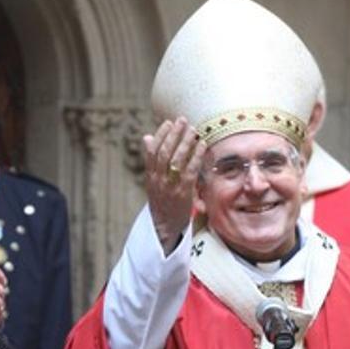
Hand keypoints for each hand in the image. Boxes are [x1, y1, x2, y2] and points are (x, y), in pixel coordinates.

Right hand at [143, 116, 204, 252]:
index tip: (168, 123)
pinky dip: (196, 156)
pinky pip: (190, 170)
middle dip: (173, 134)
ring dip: (185, 142)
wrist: (164, 228)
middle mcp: (158, 180)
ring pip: (176, 159)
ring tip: (193, 129)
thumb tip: (147, 137)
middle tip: (182, 120)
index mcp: (150, 176)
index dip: (160, 135)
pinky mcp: (183, 192)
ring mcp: (170, 186)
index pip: (152, 151)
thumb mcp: (153, 181)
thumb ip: (152, 160)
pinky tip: (202, 145)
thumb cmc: (162, 202)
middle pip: (164, 152)